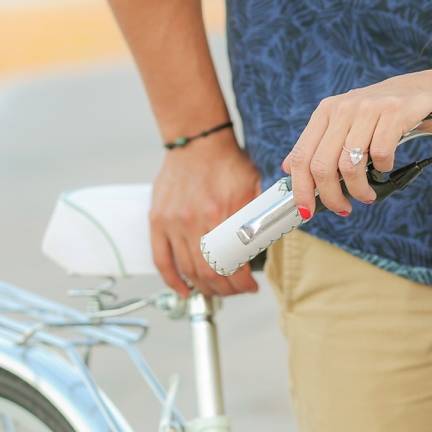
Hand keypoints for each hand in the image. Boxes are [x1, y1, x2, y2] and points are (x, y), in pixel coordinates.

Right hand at [150, 130, 260, 296]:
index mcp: (222, 212)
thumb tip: (274, 238)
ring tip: (217, 290)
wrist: (198, 141)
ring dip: (204, 287)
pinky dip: (172, 280)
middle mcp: (195, 220)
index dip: (242, 283)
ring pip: (188, 269)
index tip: (250, 286)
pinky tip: (185, 291)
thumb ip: (262, 213)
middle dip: (225, 289)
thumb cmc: (228, 162)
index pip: (231, 263)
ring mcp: (173, 221)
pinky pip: (161, 259)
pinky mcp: (157, 220)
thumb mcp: (255, 184)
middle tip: (235, 291)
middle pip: (209, 272)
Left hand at [282, 71, 431, 216]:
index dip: (301, 189)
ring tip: (367, 195)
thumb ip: (318, 144)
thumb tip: (287, 168)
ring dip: (359, 190)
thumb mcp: (345, 123)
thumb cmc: (382, 113)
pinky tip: (386, 167)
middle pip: (322, 166)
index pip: (301, 156)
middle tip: (343, 208)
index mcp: (325, 112)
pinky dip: (383, 169)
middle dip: (331, 197)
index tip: (306, 211)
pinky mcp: (394, 112)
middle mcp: (343, 108)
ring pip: (350, 165)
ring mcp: (368, 108)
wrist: (423, 90)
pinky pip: (380, 154)